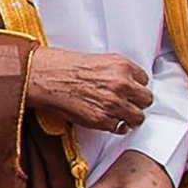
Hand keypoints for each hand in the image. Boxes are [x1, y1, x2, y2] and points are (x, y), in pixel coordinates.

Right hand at [26, 46, 152, 135]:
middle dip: (136, 102)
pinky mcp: (102, 119)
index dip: (135, 86)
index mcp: (121, 65)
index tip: (129, 90)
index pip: (145, 79)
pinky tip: (103, 118)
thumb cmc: (60, 66)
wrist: (41, 77)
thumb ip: (114, 71)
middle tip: (126, 103)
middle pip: (146, 99)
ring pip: (138, 117)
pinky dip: (113, 126)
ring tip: (117, 114)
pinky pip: (119, 128)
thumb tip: (126, 84)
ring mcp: (113, 103)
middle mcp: (121, 83)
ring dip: (128, 117)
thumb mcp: (95, 60)